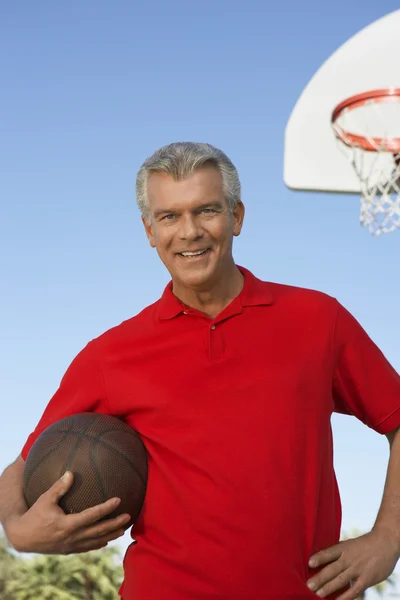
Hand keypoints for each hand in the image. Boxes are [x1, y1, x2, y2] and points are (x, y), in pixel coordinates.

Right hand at [5, 471, 130, 553]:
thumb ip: (59, 487)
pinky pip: (87, 548)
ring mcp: (71, 545)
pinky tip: (105, 541)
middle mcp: (72, 537)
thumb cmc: (34, 515)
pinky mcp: (68, 550)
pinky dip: (98, 544)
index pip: (92, 515)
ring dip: (110, 535)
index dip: (106, 508)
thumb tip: (71, 472)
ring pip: (95, 542)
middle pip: (98, 531)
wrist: (22, 537)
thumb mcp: (45, 499)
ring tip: (123, 530)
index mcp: (67, 524)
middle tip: (128, 516)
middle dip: (114, 524)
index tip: (118, 500)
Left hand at [306, 529, 398, 598]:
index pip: (329, 552)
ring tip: (317, 594)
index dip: (319, 557)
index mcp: (343, 548)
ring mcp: (357, 569)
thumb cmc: (364, 545)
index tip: (309, 563)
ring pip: (341, 580)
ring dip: (328, 588)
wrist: (385, 543)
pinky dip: (345, 596)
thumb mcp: (349, 544)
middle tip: (308, 586)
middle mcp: (349, 558)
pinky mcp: (366, 579)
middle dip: (320, 578)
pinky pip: (354, 590)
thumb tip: (321, 559)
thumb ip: (337, 553)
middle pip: (332, 569)